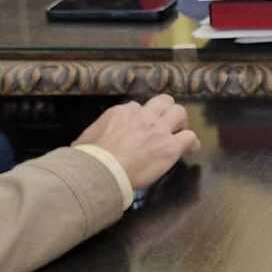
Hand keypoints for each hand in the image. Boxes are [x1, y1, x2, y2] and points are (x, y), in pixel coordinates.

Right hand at [75, 93, 199, 188]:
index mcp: (121, 113)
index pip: (136, 107)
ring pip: (179, 112)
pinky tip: (191, 149)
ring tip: (181, 133)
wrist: (104, 170)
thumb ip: (89, 138)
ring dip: (181, 122)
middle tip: (167, 124)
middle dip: (166, 110)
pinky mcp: (169, 146)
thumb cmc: (92, 159)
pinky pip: (189, 137)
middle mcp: (142, 116)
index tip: (141, 129)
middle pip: (162, 101)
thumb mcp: (85, 141)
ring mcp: (158, 130)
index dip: (141, 118)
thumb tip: (79, 147)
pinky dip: (192, 142)